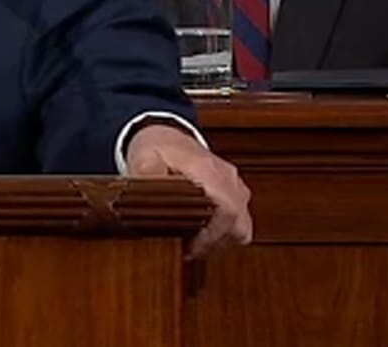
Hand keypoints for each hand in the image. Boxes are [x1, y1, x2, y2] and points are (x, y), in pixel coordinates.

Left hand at [126, 123, 251, 257]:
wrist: (167, 137)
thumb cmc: (158, 148)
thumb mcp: (145, 156)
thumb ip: (146, 170)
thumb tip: (146, 183)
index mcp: (209, 171)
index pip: (228, 209)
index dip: (213, 235)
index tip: (191, 248)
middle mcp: (228, 179)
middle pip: (239, 224)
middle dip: (215, 244)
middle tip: (188, 250)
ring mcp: (235, 187)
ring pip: (242, 227)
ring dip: (220, 241)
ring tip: (193, 245)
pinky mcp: (235, 194)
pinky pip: (239, 223)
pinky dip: (224, 235)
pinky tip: (201, 237)